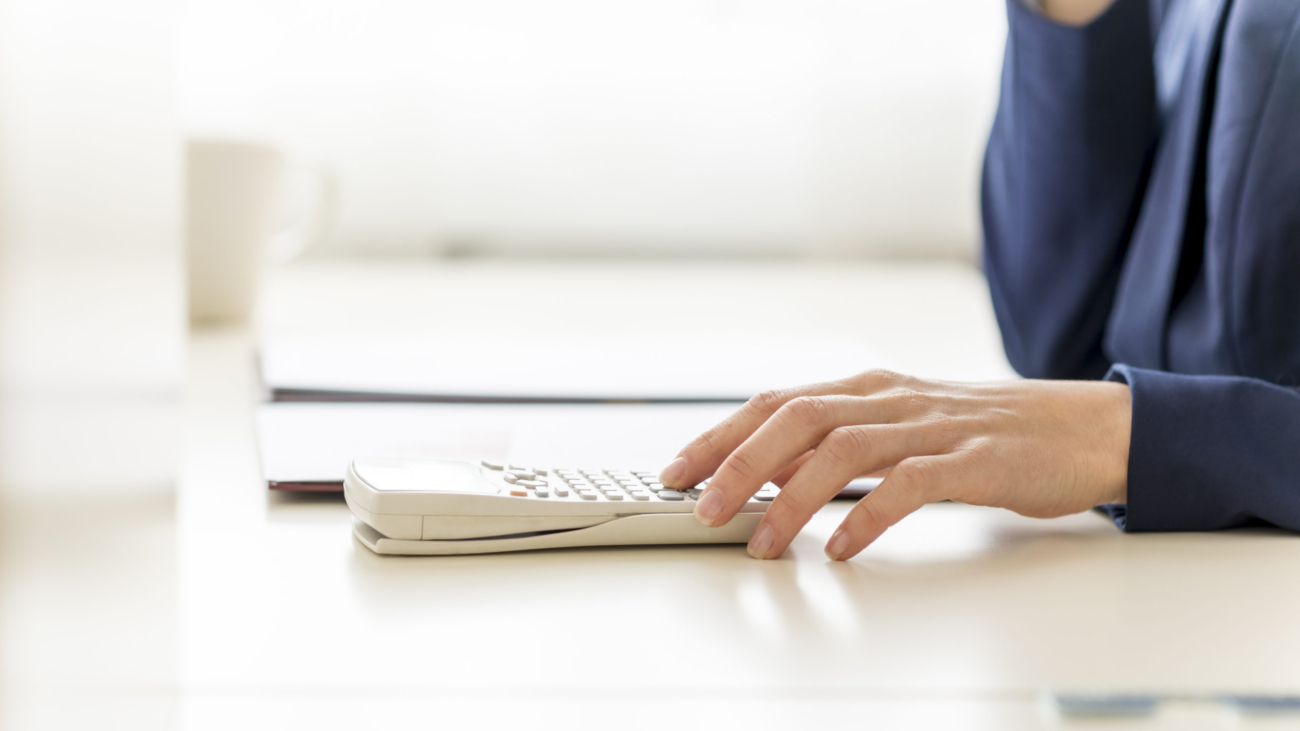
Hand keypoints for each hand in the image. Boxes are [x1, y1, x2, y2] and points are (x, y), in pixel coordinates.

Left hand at [658, 370, 1130, 560]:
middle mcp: (891, 398)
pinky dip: (868, 515)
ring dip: (793, 499)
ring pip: (845, 450)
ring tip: (762, 542)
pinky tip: (843, 547)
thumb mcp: (900, 428)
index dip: (720, 434)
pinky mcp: (975, 460)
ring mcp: (934, 426)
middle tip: (702, 508)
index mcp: (867, 388)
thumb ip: (838, 445)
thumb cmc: (980, 434)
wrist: (1080, 428)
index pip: (775, 402)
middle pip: (797, 419)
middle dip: (740, 464)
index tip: (676, 470)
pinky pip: (910, 484)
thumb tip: (765, 478)